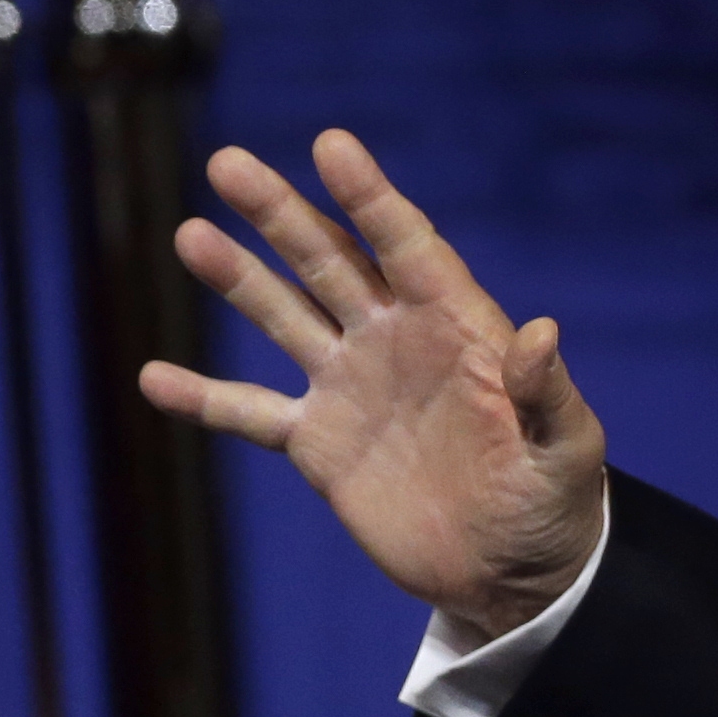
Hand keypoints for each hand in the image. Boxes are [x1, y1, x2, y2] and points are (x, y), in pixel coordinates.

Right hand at [139, 129, 606, 638]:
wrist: (513, 571)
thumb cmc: (555, 503)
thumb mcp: (565, 450)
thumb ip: (548, 394)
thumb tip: (542, 333)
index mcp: (458, 325)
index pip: (407, 244)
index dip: (369, 196)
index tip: (329, 145)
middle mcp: (395, 339)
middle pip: (329, 261)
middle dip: (280, 214)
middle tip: (228, 163)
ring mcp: (351, 386)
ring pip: (284, 316)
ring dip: (237, 278)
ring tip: (189, 234)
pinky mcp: (319, 442)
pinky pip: (251, 411)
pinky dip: (204, 397)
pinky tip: (152, 375)